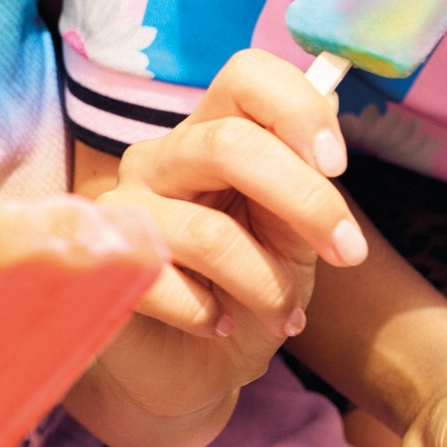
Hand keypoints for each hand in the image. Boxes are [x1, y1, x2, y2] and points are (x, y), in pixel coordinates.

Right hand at [82, 50, 369, 434]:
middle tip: (347, 254)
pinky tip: (218, 326)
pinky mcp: (99, 267)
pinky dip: (209, 314)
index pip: (246, 77)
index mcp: (212, 136)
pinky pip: (162, 282)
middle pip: (230, 143)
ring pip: (208, 231)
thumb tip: (334, 97)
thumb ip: (306, 181)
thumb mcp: (293, 239)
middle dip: (305, 201)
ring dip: (266, 283)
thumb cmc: (242, 292)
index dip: (298, 109)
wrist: (191, 368)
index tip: (338, 165)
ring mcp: (123, 211)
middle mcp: (160, 160)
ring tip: (282, 316)